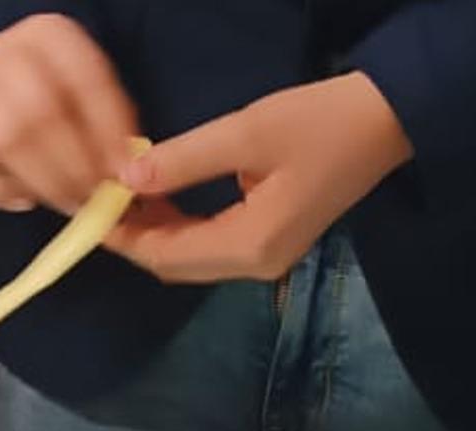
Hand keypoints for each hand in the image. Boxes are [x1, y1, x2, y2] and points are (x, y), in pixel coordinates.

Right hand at [0, 14, 138, 213]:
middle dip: (71, 168)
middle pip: (38, 115)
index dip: (106, 134)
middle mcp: (2, 53)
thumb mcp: (90, 94)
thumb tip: (127, 176)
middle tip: (91, 198)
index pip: (85, 81)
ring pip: (1, 142)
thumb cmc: (54, 93)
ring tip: (63, 201)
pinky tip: (24, 198)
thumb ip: (111, 128)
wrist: (3, 82)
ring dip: (40, 183)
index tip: (122, 174)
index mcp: (48, 35)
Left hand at [106, 73, 413, 282]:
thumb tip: (126, 179)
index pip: (165, 256)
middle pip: (174, 265)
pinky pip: (211, 245)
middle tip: (97, 203)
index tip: (86, 210)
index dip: (121, 237)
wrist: (389, 120)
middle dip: (133, 238)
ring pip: (190, 258)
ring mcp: (267, 257)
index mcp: (251, 245)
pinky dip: (180, 228)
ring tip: (121, 198)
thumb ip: (184, 160)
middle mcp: (257, 264)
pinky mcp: (272, 241)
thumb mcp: (247, 132)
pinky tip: (160, 199)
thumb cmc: (321, 122)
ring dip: (155, 233)